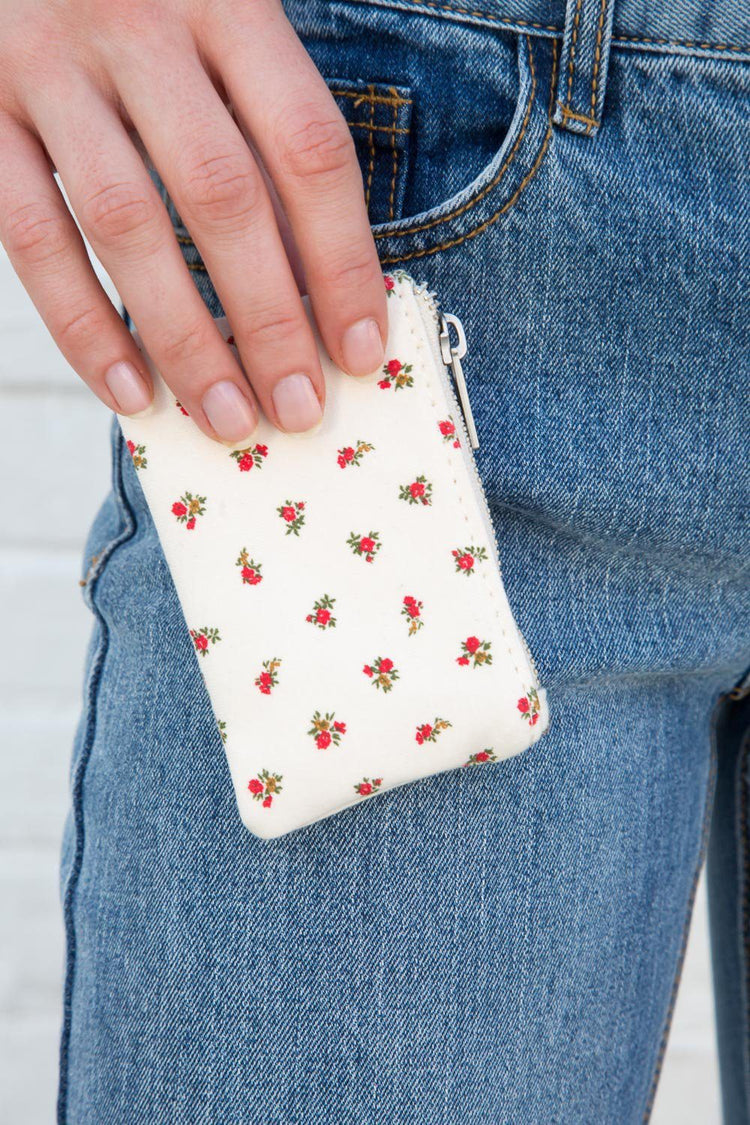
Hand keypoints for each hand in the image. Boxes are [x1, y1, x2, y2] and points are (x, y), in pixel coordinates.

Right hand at [0, 0, 386, 439]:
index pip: (307, 147)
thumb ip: (261, 123)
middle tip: (299, 409)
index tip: (362, 352)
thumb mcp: (224, 20)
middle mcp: (138, 21)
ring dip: (184, 339)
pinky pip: (31, 234)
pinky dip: (83, 324)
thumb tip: (314, 283)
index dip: (343, 260)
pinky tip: (132, 393)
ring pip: (126, 223)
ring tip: (228, 420)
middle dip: (269, 320)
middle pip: (222, 194)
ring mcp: (47, 62)